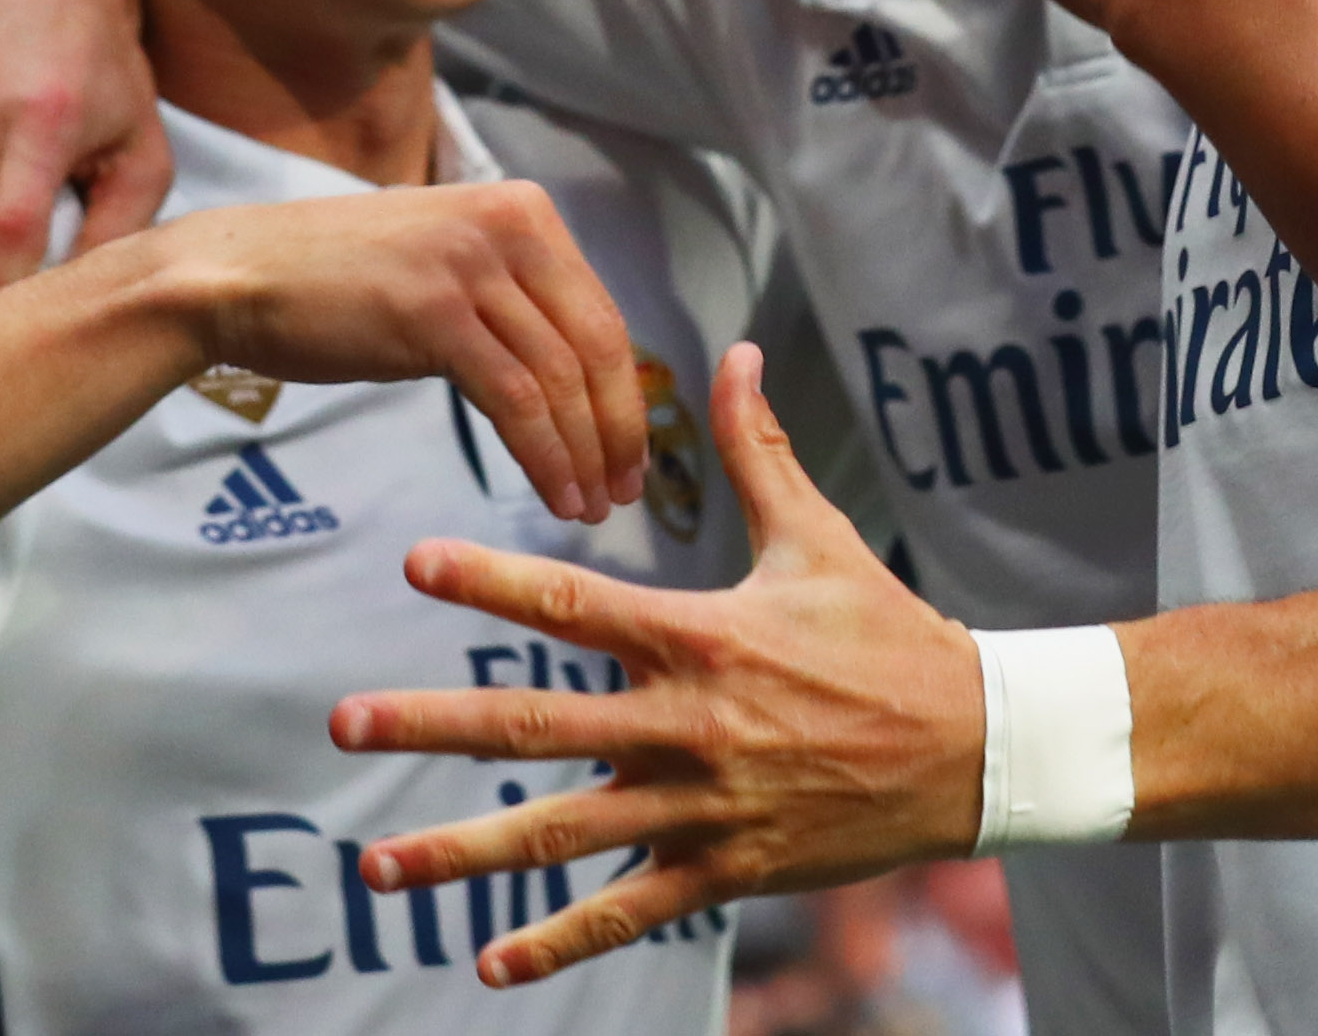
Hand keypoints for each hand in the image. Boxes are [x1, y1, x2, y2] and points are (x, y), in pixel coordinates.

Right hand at [146, 184, 646, 525]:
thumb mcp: (445, 265)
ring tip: (591, 507)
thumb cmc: (336, 282)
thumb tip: (573, 368)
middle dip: (619, 427)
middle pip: (597, 344)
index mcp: (524, 210)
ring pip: (560, 378)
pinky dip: (545, 455)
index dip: (625, 391)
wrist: (236, 275)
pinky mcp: (434, 314)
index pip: (601, 312)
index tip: (632, 448)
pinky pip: (516, 400)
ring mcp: (472, 266)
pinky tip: (556, 495)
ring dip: (585, 454)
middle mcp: (510, 226)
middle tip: (628, 489)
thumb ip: (510, 299)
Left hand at [330, 344, 986, 984]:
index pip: (576, 602)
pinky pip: (627, 910)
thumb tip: (734, 353)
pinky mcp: (724, 868)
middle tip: (344, 723)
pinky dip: (558, 942)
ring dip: (463, 853)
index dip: (492, 578)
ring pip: (563, 834)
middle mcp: (687, 724)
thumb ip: (758, 451)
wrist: (973, 746)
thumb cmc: (887, 634)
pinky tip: (490, 964)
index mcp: (701, 636)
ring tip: (378, 867)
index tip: (414, 563)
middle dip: (433, 724)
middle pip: (537, 726)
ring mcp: (701, 805)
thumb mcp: (820, 537)